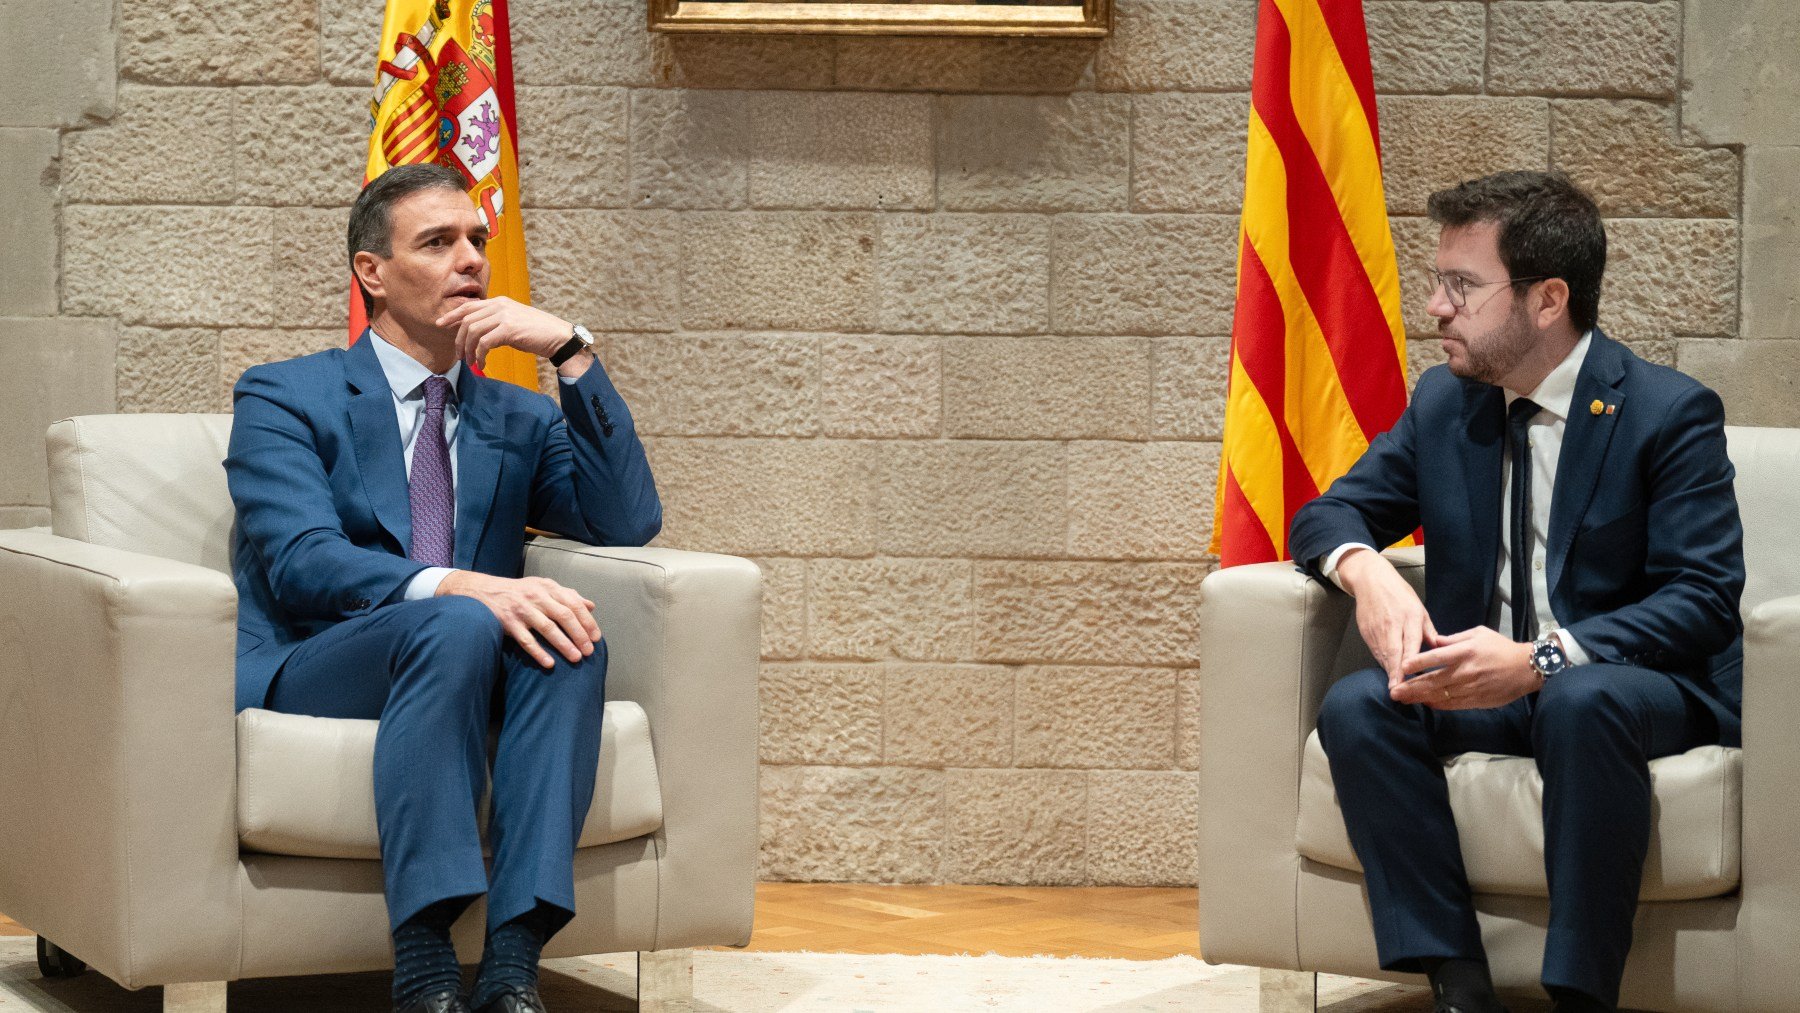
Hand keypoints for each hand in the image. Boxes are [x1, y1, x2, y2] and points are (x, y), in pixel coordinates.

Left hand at [436, 296, 572, 372]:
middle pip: (467, 320)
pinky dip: (480, 354)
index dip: (452, 315)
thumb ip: (495, 323)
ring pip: (473, 331)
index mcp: (499, 302)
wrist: (557, 336)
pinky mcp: (509, 329)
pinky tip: (482, 363)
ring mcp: (504, 316)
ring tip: (470, 362)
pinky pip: (484, 342)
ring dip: (468, 349)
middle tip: (459, 355)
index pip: (469, 306)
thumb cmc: (536, 333)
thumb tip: (478, 337)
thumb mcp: (512, 322)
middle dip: (459, 340)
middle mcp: (499, 305)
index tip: (441, 324)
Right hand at [437, 570, 599, 668]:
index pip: (573, 604)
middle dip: (579, 634)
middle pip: (563, 616)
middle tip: (589, 651)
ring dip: (564, 644)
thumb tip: (591, 606)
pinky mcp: (509, 623)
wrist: (485, 591)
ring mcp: (522, 610)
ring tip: (576, 658)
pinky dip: (539, 652)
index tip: (596, 638)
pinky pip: (526, 640)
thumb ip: (567, 595)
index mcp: (548, 587)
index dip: (587, 621)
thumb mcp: (543, 587)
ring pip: (547, 628)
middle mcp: (536, 596)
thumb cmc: (520, 592)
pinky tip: (550, 663)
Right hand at [1337, 547, 1437, 693]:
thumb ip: (1428, 632)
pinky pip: (1376, 652)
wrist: (1371, 581)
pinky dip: (1382, 663)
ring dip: (1389, 672)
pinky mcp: (1366, 633)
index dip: (1409, 663)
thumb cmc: (1399, 594)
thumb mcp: (1419, 609)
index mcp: (1409, 618)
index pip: (1410, 645)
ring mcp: (1377, 630)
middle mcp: (1392, 626)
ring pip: (1383, 655)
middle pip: (1393, 654)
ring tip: (1396, 689)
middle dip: (1395, 674)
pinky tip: (1389, 673)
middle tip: (1398, 692)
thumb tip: (1439, 651)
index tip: (1411, 679)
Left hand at [1394, 626, 1539, 709]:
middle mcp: (1465, 671)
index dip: (1418, 662)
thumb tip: (1433, 640)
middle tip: (1393, 691)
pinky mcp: (1477, 700)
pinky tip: (1425, 703)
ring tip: (1403, 699)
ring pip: (1440, 695)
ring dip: (1420, 698)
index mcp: (1465, 652)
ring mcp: (1471, 688)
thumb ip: (1453, 639)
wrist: (1526, 668)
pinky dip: (1437, 704)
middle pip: (1433, 680)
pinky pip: (1452, 704)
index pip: (1436, 657)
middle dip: (1411, 687)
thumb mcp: (1477, 634)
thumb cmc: (1500, 647)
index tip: (1401, 667)